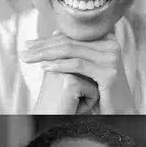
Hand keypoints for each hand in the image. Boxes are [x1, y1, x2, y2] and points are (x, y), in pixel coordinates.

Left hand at [20, 34, 136, 113]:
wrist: (121, 112)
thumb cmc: (101, 92)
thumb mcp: (89, 67)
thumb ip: (76, 51)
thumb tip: (52, 34)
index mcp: (106, 40)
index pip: (72, 35)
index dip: (49, 38)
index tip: (30, 43)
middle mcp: (111, 45)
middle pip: (70, 41)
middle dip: (43, 46)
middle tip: (24, 50)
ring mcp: (111, 58)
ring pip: (71, 50)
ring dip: (46, 54)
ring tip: (29, 58)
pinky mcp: (109, 72)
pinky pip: (78, 65)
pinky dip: (59, 65)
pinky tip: (44, 68)